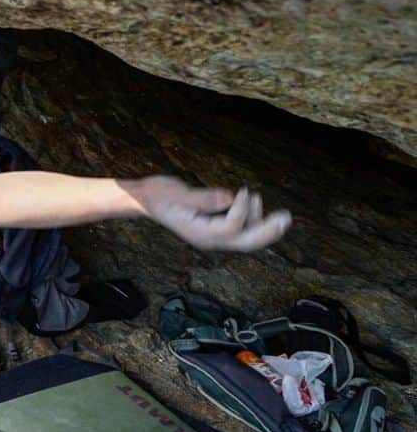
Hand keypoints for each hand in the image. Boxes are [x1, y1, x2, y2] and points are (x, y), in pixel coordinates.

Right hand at [139, 175, 290, 252]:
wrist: (145, 200)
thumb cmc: (158, 195)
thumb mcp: (176, 193)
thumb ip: (202, 198)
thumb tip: (228, 197)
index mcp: (199, 233)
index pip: (230, 227)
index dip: (242, 210)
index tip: (245, 190)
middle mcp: (208, 239)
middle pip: (244, 242)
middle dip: (267, 232)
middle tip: (286, 218)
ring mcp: (211, 236)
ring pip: (245, 238)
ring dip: (263, 227)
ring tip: (280, 214)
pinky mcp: (213, 229)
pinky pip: (239, 231)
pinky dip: (252, 222)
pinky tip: (257, 207)